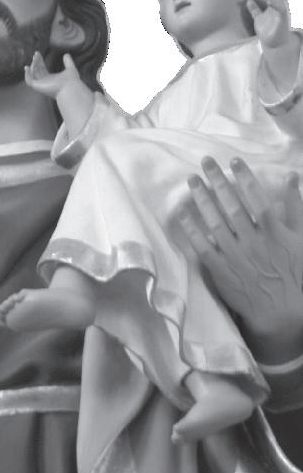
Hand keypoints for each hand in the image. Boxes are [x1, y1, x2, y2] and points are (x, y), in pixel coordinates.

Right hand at [25, 51, 81, 99]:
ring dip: (32, 67)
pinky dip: (27, 75)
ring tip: (34, 58)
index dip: (39, 61)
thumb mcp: (70, 69)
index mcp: (50, 78)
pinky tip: (27, 67)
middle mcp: (44, 82)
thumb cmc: (71, 82)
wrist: (71, 88)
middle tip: (36, 54)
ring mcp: (41, 85)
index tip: (37, 53)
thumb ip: (68, 62)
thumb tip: (66, 54)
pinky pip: (29, 81)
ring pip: (32, 75)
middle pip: (36, 71)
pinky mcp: (38, 87)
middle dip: (35, 62)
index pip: (42, 68)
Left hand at [175, 157, 302, 362]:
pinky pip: (202, 246)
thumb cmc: (295, 276)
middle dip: (218, 181)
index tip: (233, 160)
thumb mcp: (301, 239)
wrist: (282, 312)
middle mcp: (252, 240)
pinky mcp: (220, 270)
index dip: (244, 177)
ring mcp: (234, 255)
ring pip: (215, 221)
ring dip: (202, 199)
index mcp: (273, 230)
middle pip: (231, 204)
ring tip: (192, 180)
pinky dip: (191, 229)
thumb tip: (292, 177)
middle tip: (205, 161)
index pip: (256, 196)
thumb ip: (295, 208)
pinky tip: (182, 214)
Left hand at [247, 0, 291, 50]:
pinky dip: (275, 4)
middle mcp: (281, 7)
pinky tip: (268, 2)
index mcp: (276, 5)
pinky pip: (281, 9)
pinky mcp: (283, 20)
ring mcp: (283, 13)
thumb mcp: (258, 18)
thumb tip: (248, 1)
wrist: (273, 44)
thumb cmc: (268, 31)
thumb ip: (254, 10)